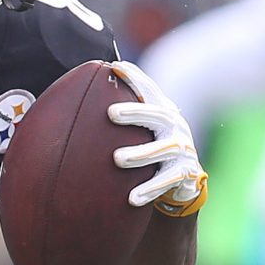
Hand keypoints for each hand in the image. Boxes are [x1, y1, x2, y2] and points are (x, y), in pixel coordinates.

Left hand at [106, 59, 206, 215]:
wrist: (183, 182)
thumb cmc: (152, 150)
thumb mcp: (143, 130)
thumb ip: (124, 116)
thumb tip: (80, 97)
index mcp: (163, 112)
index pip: (150, 91)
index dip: (136, 78)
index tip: (115, 67)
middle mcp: (175, 127)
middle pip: (158, 115)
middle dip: (135, 112)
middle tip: (111, 113)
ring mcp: (182, 150)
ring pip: (163, 150)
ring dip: (140, 154)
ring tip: (117, 159)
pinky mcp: (184, 174)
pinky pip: (167, 181)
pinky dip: (150, 189)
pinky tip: (132, 198)